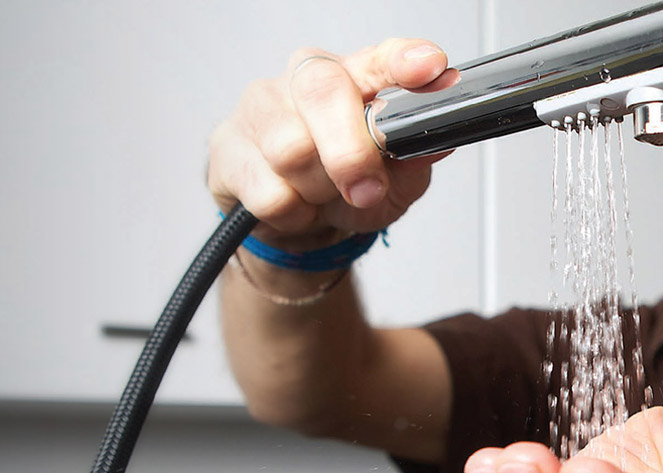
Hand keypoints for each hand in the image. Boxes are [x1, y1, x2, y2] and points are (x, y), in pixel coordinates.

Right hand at [206, 39, 458, 240]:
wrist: (294, 225)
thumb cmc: (346, 191)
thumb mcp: (394, 183)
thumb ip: (414, 160)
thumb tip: (435, 144)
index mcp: (354, 77)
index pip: (380, 57)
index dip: (402, 60)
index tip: (429, 66)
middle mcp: (304, 79)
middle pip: (324, 94)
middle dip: (350, 152)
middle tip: (366, 190)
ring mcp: (261, 107)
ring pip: (292, 150)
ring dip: (318, 191)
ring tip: (321, 195)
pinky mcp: (227, 145)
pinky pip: (268, 190)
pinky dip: (292, 214)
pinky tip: (294, 205)